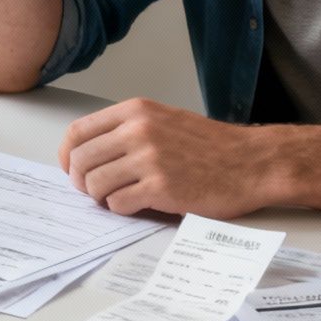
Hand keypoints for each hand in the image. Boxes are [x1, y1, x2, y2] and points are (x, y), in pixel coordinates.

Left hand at [58, 98, 280, 218]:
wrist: (251, 162)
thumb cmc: (210, 145)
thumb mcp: (164, 120)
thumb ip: (127, 131)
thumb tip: (89, 153)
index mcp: (136, 111)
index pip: (79, 131)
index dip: (69, 155)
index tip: (73, 168)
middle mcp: (138, 131)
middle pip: (81, 160)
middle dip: (81, 180)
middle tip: (93, 190)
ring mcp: (149, 160)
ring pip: (95, 184)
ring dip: (101, 197)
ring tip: (118, 197)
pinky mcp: (160, 188)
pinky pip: (118, 204)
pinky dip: (121, 209)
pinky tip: (137, 205)